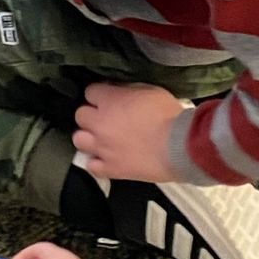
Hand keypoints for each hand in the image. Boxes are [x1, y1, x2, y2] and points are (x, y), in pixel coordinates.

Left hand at [71, 82, 186, 184]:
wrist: (180, 146)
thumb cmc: (169, 115)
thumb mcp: (150, 90)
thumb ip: (128, 90)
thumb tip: (118, 91)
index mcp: (109, 100)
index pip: (90, 92)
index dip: (100, 95)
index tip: (110, 99)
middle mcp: (99, 123)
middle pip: (80, 115)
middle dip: (92, 115)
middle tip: (106, 119)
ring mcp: (102, 147)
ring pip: (78, 140)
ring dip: (89, 138)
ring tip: (102, 139)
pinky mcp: (111, 168)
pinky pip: (92, 166)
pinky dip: (97, 162)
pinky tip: (106, 159)